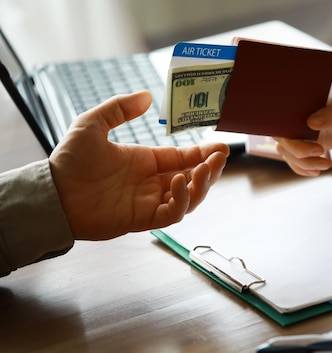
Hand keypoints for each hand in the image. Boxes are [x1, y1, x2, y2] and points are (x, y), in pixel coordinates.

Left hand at [49, 90, 228, 239]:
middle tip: (220, 158)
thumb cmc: (69, 161)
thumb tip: (146, 96)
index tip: (220, 147)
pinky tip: (177, 182)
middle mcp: (152, 183)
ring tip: (204, 169)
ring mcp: (150, 202)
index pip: (183, 158)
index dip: (203, 154)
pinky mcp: (144, 219)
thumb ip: (120, 109)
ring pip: (189, 198)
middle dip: (210, 169)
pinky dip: (181, 200)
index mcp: (145, 162)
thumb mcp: (92, 124)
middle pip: (192, 179)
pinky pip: (173, 213)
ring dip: (202, 184)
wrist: (53, 193)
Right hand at [273, 83, 331, 175]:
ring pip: (287, 150)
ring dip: (301, 162)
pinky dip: (302, 168)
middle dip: (297, 150)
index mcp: (312, 101)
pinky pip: (297, 159)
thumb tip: (310, 122)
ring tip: (325, 165)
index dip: (286, 128)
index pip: (286, 112)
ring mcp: (307, 131)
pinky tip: (317, 171)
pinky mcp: (313, 144)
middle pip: (283, 135)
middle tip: (320, 153)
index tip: (311, 140)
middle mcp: (305, 116)